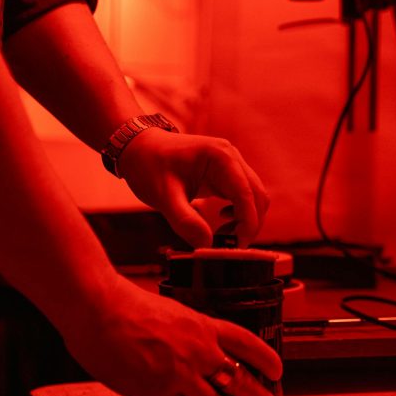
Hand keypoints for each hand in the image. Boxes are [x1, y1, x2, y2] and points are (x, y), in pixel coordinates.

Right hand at [63, 276, 282, 395]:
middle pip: (241, 379)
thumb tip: (182, 341)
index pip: (245, 341)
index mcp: (200, 324)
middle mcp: (198, 349)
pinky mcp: (159, 393)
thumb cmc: (122, 303)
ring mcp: (181, 373)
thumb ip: (181, 328)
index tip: (276, 369)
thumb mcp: (166, 309)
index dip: (265, 357)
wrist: (98, 307)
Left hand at [117, 129, 269, 247]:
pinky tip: (222, 222)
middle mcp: (231, 157)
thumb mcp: (163, 196)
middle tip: (229, 248)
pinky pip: (243, 195)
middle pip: (257, 196)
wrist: (138, 148)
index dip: (246, 223)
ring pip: (253, 197)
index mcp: (220, 157)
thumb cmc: (148, 166)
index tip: (235, 247)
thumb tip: (206, 245)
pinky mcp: (225, 173)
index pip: (246, 194)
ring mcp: (230, 164)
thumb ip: (185, 221)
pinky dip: (239, 213)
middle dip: (249, 224)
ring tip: (222, 237)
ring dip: (245, 220)